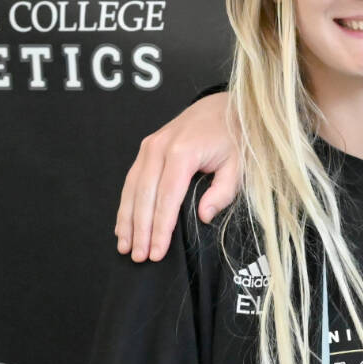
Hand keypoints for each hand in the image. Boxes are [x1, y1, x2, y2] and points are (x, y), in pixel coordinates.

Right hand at [115, 92, 238, 261]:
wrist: (226, 107)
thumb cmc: (235, 137)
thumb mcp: (239, 165)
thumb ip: (223, 191)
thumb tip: (204, 215)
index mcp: (183, 152)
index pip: (167, 198)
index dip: (160, 228)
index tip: (156, 252)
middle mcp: (160, 148)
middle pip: (144, 196)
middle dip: (140, 229)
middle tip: (138, 256)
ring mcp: (150, 146)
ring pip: (132, 189)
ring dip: (127, 220)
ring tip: (125, 246)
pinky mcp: (147, 147)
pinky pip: (132, 179)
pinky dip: (126, 203)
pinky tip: (124, 223)